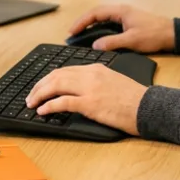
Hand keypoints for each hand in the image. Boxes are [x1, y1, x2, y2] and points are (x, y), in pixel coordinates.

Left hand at [26, 65, 147, 134]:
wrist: (149, 107)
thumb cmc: (135, 99)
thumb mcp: (114, 82)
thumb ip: (96, 82)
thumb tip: (79, 91)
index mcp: (96, 68)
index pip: (65, 69)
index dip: (49, 78)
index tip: (40, 87)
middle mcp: (91, 75)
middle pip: (56, 75)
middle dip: (39, 85)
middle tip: (30, 96)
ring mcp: (90, 88)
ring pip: (56, 85)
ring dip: (40, 94)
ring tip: (31, 103)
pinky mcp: (91, 104)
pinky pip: (63, 102)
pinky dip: (49, 106)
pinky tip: (43, 111)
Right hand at [67, 4, 174, 52]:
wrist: (172, 35)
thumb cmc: (155, 34)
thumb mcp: (132, 40)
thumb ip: (112, 43)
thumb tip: (95, 45)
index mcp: (120, 11)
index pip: (95, 13)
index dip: (81, 22)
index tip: (72, 31)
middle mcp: (121, 11)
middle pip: (96, 14)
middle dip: (82, 23)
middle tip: (72, 34)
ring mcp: (124, 17)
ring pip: (101, 19)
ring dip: (90, 26)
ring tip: (79, 36)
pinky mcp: (127, 23)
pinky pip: (108, 24)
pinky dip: (98, 30)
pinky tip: (95, 38)